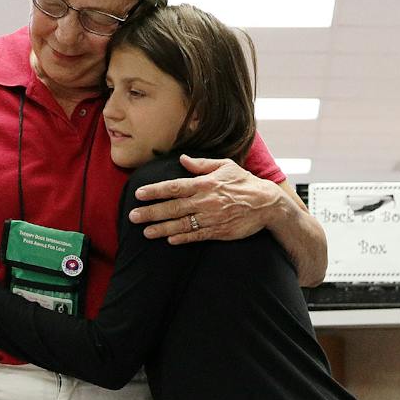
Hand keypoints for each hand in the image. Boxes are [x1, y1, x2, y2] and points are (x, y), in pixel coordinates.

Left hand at [129, 154, 281, 243]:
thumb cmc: (245, 182)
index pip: (174, 187)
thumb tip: (182, 158)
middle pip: (173, 207)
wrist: (267, 204)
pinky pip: (197, 236)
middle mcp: (205, 201)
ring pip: (181, 224)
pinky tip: (169, 240)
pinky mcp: (219, 231)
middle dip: (151, 212)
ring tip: (146, 232)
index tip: (139, 194)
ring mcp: (211, 218)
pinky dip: (182, 238)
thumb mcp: (225, 166)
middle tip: (133, 216)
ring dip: (162, 228)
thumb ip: (202, 164)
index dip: (155, 191)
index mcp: (204, 184)